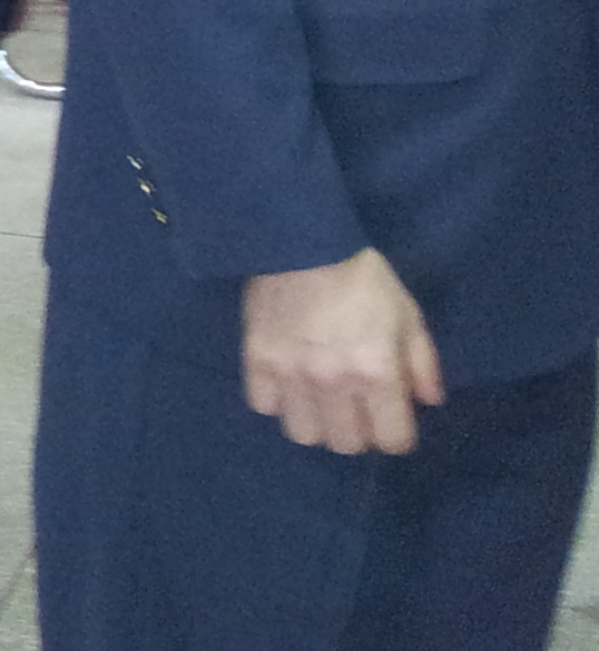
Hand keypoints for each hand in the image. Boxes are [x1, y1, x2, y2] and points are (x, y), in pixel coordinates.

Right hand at [243, 248, 443, 453]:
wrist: (299, 240)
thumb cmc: (361, 277)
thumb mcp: (406, 313)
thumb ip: (422, 362)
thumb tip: (428, 402)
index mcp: (377, 371)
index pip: (393, 440)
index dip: (396, 434)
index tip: (389, 416)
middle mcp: (334, 382)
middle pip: (347, 444)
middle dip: (357, 430)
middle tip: (354, 406)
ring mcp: (291, 373)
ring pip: (304, 433)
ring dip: (315, 421)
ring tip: (317, 399)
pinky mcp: (256, 359)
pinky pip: (264, 405)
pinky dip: (276, 399)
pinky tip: (286, 381)